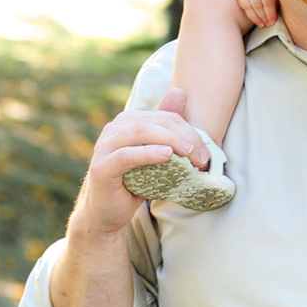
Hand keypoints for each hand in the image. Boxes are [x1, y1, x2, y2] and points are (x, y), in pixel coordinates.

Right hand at [76, 89, 210, 236]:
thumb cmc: (133, 183)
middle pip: (155, 122)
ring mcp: (105, 146)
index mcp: (128, 122)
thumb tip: (180, 93)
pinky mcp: (101, 167)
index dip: (189, 130)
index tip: (206, 152)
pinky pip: (126, 155)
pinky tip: (166, 156)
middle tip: (201, 156)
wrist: (106, 213)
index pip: (165, 116)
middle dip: (183, 136)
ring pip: (141, 132)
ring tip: (188, 153)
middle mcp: (115, 129)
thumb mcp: (154, 155)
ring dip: (169, 140)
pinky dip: (148, 153)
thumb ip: (166, 127)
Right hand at [234, 0, 278, 27]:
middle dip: (263, 17)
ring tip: (260, 24)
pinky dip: (247, 11)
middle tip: (267, 24)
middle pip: (257, 6)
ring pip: (248, 6)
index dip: (270, 14)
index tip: (273, 22)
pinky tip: (252, 16)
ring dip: (254, 17)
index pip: (267, 2)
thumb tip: (277, 10)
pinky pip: (241, 2)